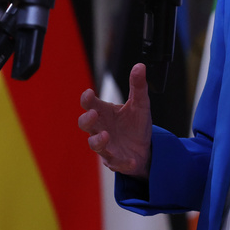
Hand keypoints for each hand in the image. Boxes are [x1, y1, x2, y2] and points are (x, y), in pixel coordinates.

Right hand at [78, 62, 152, 177]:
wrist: (145, 148)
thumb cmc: (135, 124)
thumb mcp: (140, 104)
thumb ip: (138, 86)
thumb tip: (140, 66)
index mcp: (105, 113)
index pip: (90, 104)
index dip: (87, 99)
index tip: (89, 93)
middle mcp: (101, 129)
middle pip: (85, 124)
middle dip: (86, 119)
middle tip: (93, 113)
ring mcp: (107, 146)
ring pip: (95, 145)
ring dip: (98, 141)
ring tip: (106, 135)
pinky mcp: (117, 160)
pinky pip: (116, 162)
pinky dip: (122, 162)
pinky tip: (131, 161)